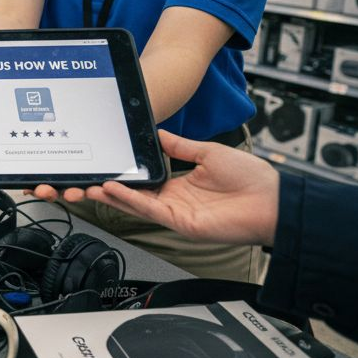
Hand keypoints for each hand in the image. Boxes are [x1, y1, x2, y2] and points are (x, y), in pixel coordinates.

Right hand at [80, 130, 279, 246]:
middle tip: (83, 181)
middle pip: (133, 197)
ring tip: (89, 186)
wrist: (274, 199)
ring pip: (136, 205)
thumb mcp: (208, 152)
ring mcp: (177, 214)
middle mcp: (175, 202)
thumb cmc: (251, 179)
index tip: (104, 166)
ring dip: (112, 196)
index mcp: (180, 186)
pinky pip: (150, 210)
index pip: (143, 183)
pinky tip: (114, 189)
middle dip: (107, 190)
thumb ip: (179, 146)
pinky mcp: (182, 223)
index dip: (122, 176)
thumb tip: (158, 134)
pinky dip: (131, 200)